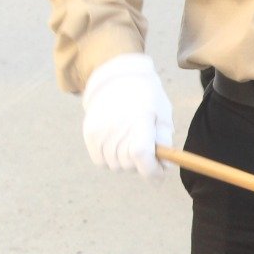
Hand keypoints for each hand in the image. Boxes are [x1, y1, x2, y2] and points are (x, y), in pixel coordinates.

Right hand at [81, 53, 173, 177]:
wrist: (118, 78)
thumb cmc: (146, 98)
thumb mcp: (162, 114)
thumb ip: (164, 141)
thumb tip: (164, 167)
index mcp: (139, 119)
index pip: (141, 155)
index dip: (152, 171)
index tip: (159, 175)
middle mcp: (117, 125)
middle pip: (129, 164)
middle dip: (142, 165)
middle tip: (146, 151)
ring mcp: (100, 130)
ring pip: (115, 166)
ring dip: (125, 162)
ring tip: (130, 143)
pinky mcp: (90, 134)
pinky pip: (100, 161)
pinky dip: (110, 159)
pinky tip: (117, 144)